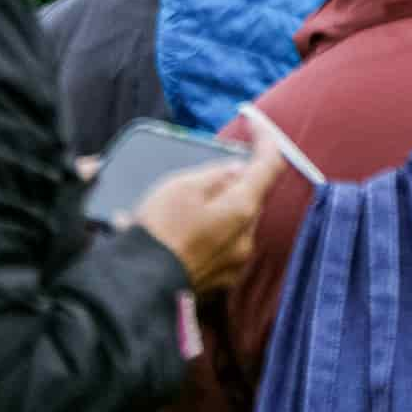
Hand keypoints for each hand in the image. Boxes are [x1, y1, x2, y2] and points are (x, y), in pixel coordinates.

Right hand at [132, 109, 286, 295]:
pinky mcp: (220, 282)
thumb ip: (215, 174)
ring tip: (183, 204)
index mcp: (242, 209)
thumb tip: (238, 170)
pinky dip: (209, 231)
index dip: (267, 140)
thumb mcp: (182, 186)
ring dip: (220, 207)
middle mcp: (247, 239)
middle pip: (251, 197)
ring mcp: (235, 264)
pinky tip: (181, 231)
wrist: (141, 288)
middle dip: (235, 180)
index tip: (256, 123)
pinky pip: (222, 246)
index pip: (270, 166)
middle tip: (207, 168)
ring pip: (236, 223)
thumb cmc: (161, 231)